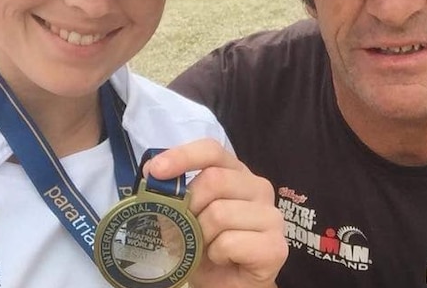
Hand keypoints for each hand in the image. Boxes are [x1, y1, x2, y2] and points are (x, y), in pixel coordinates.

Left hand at [146, 140, 287, 287]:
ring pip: (219, 213)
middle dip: (189, 206)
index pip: (212, 150)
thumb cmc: (208, 245)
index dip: (183, 156)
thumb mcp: (187, 214)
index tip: (155, 171)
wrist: (228, 283)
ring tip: (206, 247)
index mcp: (237, 173)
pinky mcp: (275, 246)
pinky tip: (223, 259)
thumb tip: (151, 174)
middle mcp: (259, 187)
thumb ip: (175, 193)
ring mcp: (272, 216)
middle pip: (214, 180)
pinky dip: (216, 255)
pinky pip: (230, 242)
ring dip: (202, 236)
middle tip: (185, 228)